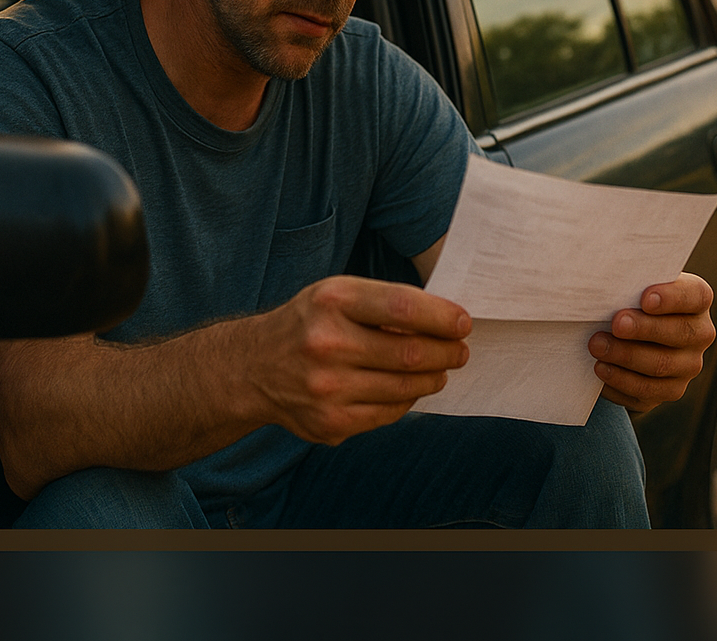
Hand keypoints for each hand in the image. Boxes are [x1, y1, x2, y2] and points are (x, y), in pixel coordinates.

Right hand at [249, 275, 470, 444]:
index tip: (463, 323)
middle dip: (447, 352)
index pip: (403, 307)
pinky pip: (389, 414)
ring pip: (406, 388)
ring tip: (440, 369)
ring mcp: (327, 389)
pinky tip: (408, 389)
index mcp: (331, 301)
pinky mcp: (330, 423)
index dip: (442, 317)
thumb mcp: (337, 294)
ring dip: (433, 378)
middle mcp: (326, 344)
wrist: (253, 368)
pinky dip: (407, 401)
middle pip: (411, 353)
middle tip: (460, 350)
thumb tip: (447, 322)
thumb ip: (386, 304)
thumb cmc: (308, 323)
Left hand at [588, 273, 714, 412]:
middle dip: (644, 329)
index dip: (673, 298)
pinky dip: (620, 381)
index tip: (645, 298)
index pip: (696, 296)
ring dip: (626, 356)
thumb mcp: (633, 285)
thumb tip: (603, 278)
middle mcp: (699, 334)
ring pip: (661, 366)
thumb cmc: (629, 299)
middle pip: (680, 333)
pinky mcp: (669, 390)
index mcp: (696, 300)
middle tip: (615, 324)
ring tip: (596, 345)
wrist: (623, 332)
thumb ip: (629, 280)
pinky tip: (600, 369)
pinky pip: (647, 391)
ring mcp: (687, 366)